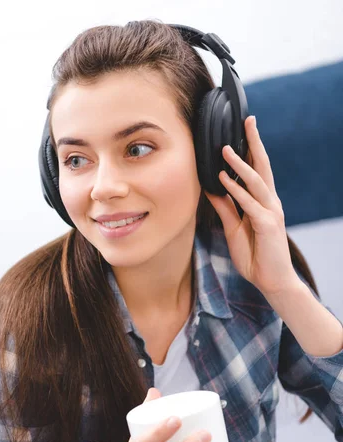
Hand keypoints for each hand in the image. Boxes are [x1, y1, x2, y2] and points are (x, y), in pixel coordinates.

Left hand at [204, 116, 299, 296]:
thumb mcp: (233, 229)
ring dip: (240, 164)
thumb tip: (211, 188)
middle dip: (254, 143)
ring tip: (225, 149)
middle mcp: (269, 203)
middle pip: (262, 166)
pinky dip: (236, 190)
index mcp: (262, 202)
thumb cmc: (255, 255)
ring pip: (256, 181)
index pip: (257, 170)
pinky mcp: (268, 225)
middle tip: (247, 120)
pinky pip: (250, 204)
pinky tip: (224, 179)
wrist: (271, 280)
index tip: (243, 129)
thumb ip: (225, 208)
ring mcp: (270, 213)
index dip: (251, 149)